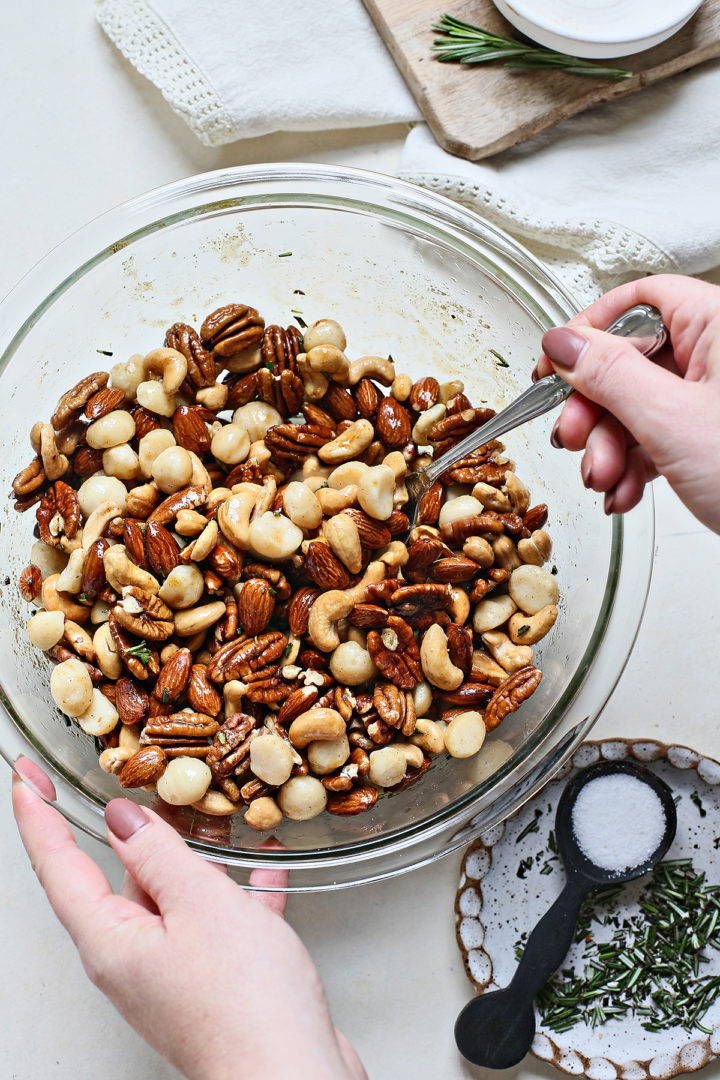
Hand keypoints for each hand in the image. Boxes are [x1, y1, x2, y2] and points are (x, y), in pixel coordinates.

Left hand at [12, 757, 365, 1079]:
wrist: (295, 1079)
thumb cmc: (244, 1002)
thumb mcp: (198, 905)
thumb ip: (158, 854)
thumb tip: (122, 818)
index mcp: (110, 942)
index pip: (57, 866)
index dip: (38, 816)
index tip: (26, 777)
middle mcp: (132, 960)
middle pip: (120, 880)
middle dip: (136, 831)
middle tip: (148, 783)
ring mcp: (174, 975)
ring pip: (174, 900)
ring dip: (195, 859)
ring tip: (218, 819)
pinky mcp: (215, 986)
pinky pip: (219, 924)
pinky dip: (239, 894)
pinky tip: (266, 871)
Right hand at [534, 274, 719, 532]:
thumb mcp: (672, 421)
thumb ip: (610, 377)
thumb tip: (564, 342)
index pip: (640, 300)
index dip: (590, 331)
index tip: (555, 364)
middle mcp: (719, 357)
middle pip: (630, 361)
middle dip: (594, 409)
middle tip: (573, 437)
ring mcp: (715, 400)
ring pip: (638, 407)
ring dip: (609, 448)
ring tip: (604, 480)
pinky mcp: (712, 438)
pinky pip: (658, 438)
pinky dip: (633, 467)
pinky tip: (624, 492)